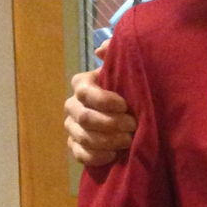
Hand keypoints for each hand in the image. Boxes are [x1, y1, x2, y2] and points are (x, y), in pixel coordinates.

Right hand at [65, 43, 135, 165]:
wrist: (133, 115)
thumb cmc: (130, 89)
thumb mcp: (126, 69)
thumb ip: (116, 54)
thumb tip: (100, 50)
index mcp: (82, 85)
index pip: (85, 92)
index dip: (104, 100)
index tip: (124, 105)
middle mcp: (73, 105)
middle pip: (84, 117)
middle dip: (110, 123)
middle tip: (132, 125)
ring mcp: (73, 128)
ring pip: (83, 137)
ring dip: (107, 141)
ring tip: (128, 141)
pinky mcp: (76, 146)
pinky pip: (80, 154)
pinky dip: (97, 156)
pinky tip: (113, 155)